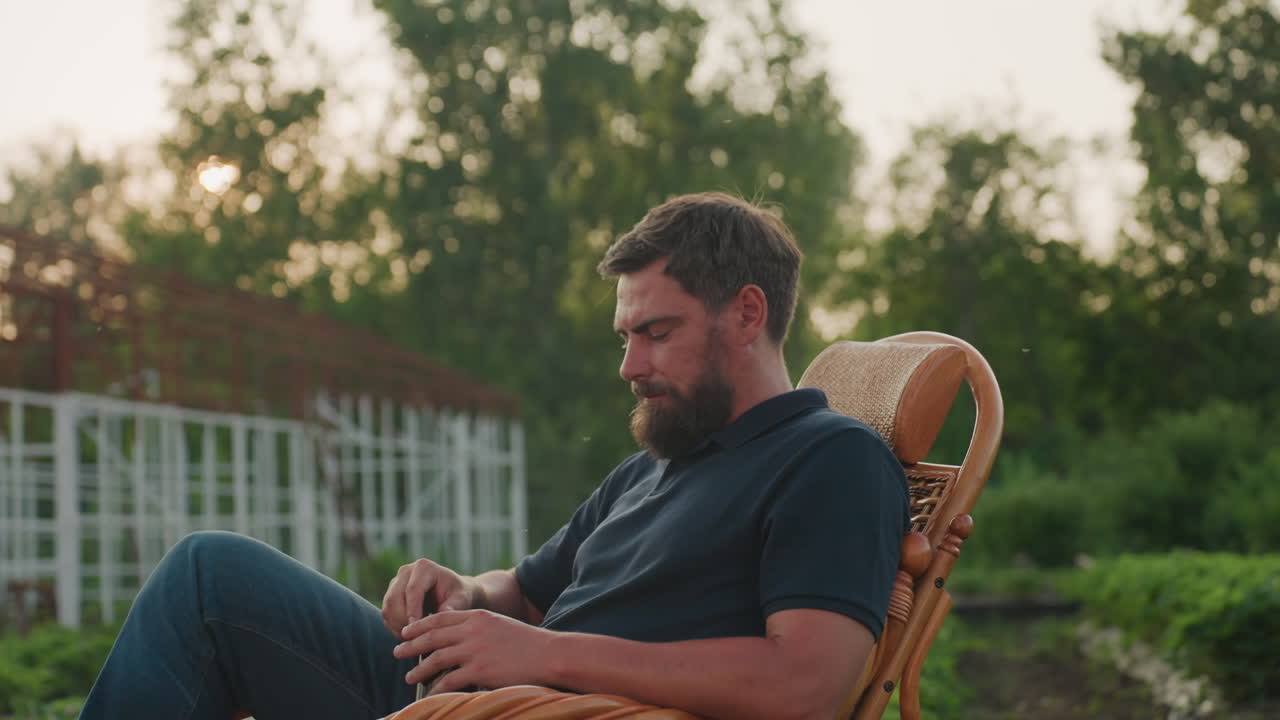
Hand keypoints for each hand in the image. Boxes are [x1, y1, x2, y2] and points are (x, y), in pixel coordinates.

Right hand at [381, 559, 477, 639]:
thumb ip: (452, 607)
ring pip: (387, 607)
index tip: (416, 628)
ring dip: (397, 626)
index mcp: (424, 567)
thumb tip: (444, 615)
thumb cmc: (458, 595)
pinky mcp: (390, 595)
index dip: (413, 610)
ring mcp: (396, 582)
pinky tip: (409, 635)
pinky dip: (394, 627)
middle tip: (415, 638)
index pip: (413, 590)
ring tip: (414, 638)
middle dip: (402, 620)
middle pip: (394, 598)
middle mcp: (406, 571)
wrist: (452, 593)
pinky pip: (386, 614)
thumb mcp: (461, 599)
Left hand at [393, 609, 556, 692]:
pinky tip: (429, 694)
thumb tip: (458, 639)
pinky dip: (437, 688)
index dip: (420, 625)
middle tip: (397, 651)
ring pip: (436, 659)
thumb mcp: (500, 625)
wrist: (549, 654)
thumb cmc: (528, 643)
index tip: (407, 631)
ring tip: (409, 676)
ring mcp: (475, 650)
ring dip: (419, 669)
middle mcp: (473, 630)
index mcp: (478, 616)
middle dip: (412, 645)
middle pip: (433, 636)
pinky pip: (450, 681)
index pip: (441, 617)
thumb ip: (478, 628)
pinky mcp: (479, 670)